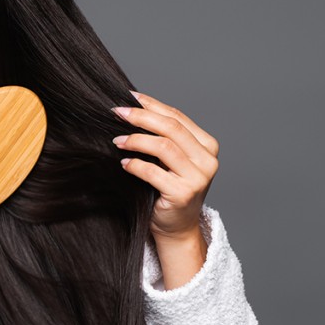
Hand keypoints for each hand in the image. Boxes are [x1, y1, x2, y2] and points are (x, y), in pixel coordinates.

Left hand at [112, 91, 218, 243]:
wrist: (177, 228)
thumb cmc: (169, 190)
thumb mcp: (171, 160)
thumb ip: (163, 137)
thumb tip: (132, 109)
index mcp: (207, 145)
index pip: (177, 117)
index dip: (152, 105)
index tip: (129, 97)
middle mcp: (207, 159)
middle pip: (171, 128)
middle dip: (141, 117)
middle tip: (117, 113)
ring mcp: (198, 177)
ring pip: (164, 146)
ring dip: (136, 140)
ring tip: (117, 140)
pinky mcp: (183, 193)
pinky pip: (153, 172)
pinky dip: (135, 165)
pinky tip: (124, 163)